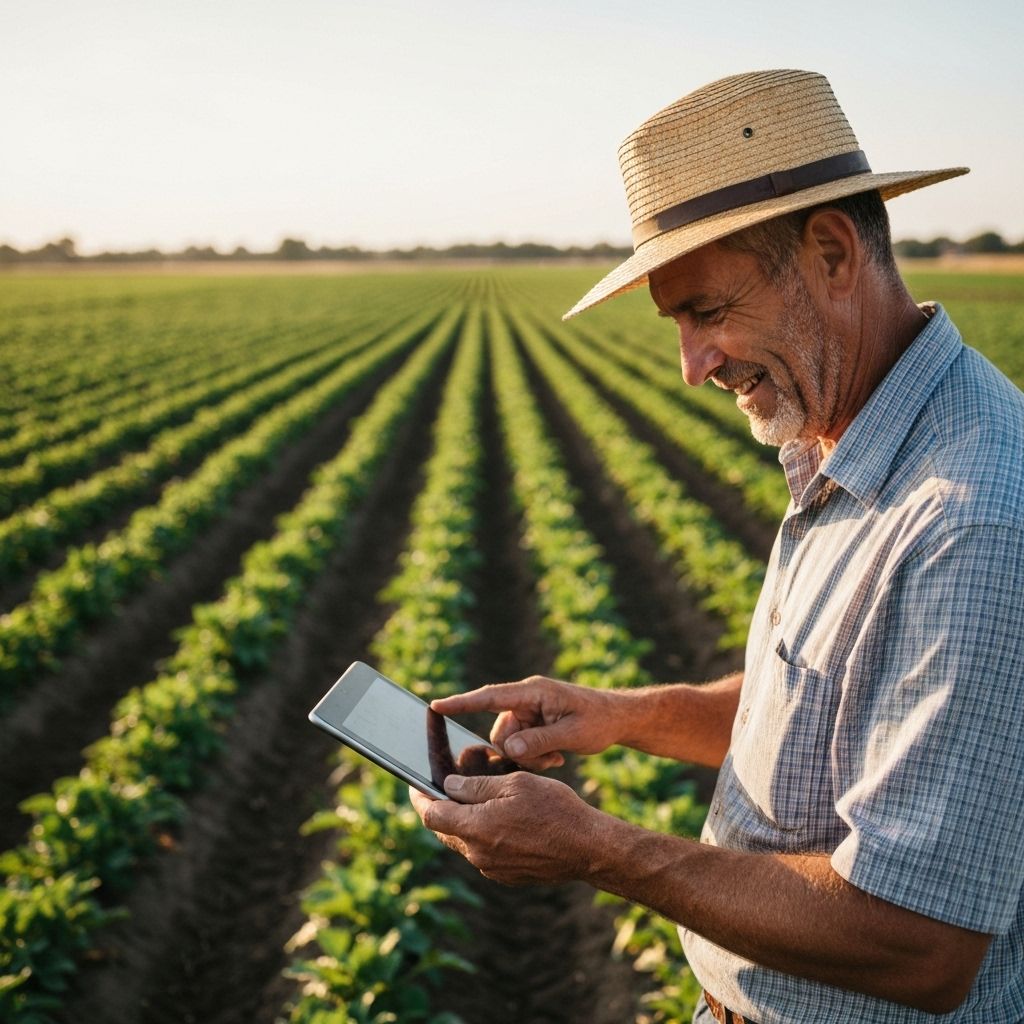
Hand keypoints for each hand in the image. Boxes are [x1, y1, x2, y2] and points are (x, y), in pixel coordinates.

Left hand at [408, 772, 602, 884]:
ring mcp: (492, 868)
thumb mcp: (515, 784)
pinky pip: (483, 853)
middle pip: (445, 831)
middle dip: (441, 810)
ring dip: (464, 823)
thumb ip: (477, 786)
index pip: (431, 815)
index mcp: (476, 828)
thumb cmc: (554, 809)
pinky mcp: (506, 876)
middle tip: (444, 790)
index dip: (419, 798)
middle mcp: (478, 854)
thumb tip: (448, 786)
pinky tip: (499, 820)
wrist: (587, 848)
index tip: (414, 787)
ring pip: (464, 842)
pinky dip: (482, 836)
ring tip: (476, 800)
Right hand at [430, 676, 620, 770]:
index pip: (490, 696)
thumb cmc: (598, 720)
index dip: (462, 702)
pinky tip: (556, 758)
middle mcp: (525, 699)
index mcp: (533, 692)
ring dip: (528, 756)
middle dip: (518, 751)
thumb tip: (508, 749)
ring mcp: (528, 712)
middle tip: (550, 759)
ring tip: (556, 758)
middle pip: (499, 732)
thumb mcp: (573, 734)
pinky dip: (534, 756)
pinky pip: (519, 745)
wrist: (618, 718)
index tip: (436, 706)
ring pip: (508, 743)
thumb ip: (539, 741)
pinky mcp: (532, 723)